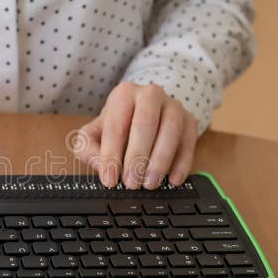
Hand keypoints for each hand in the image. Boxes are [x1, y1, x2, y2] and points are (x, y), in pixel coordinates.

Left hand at [73, 82, 197, 188]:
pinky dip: (182, 163)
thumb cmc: (117, 126)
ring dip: (160, 161)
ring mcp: (173, 106)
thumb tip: (100, 165)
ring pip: (171, 131)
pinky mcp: (190, 120)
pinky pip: (189, 141)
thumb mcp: (94, 133)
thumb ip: (87, 148)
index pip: (115, 126)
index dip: (111, 155)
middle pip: (145, 124)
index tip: (110, 179)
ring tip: (149, 183)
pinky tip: (172, 180)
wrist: (143, 113)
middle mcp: (150, 95)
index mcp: (123, 95)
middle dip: (137, 158)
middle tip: (131, 183)